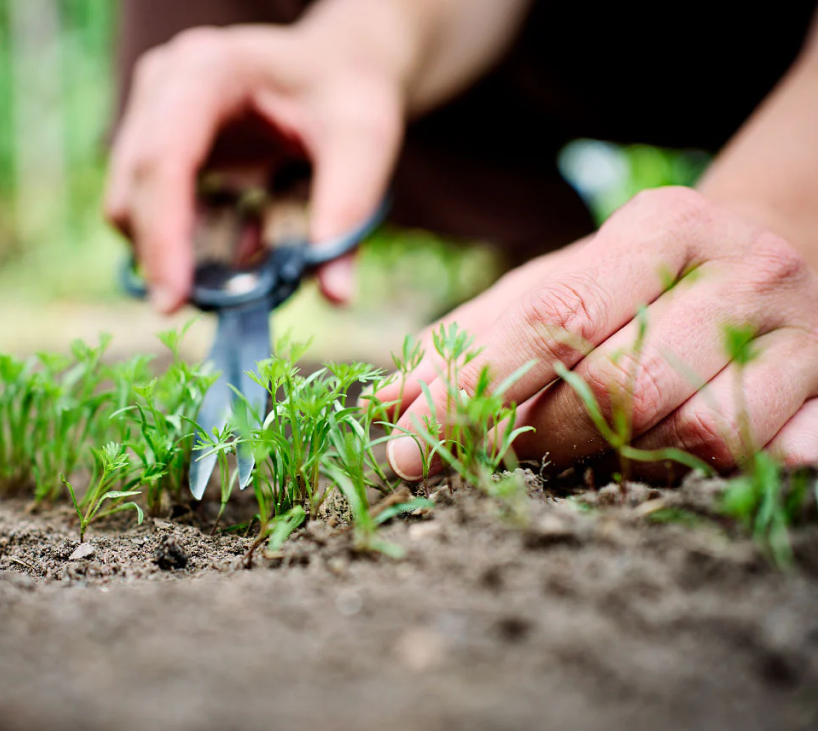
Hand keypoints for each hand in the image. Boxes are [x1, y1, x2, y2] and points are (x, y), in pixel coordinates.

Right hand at [104, 25, 403, 311]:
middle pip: (133, 187)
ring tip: (247, 264)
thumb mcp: (365, 144)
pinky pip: (150, 210)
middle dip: (164, 257)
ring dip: (177, 252)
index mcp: (210, 69)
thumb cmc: (349, 94)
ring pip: (131, 205)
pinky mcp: (155, 143)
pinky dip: (187, 242)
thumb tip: (336, 296)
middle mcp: (165, 83)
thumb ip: (347, 212)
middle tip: (206, 309)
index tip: (174, 301)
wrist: (338, 65)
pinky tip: (242, 238)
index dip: (163, 234)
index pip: (163, 158)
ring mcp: (151, 111)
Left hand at [375, 187, 817, 478]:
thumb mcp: (559, 283)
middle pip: (615, 383)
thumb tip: (389, 401)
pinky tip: (646, 460)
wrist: (772, 258)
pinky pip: (742, 456)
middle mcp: (735, 269)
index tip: (408, 443)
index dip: (473, 388)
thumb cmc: (641, 282)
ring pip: (682, 431)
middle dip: (538, 436)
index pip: (552, 318)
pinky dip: (681, 470)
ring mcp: (792, 329)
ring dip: (607, 460)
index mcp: (658, 228)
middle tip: (494, 453)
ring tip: (573, 452)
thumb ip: (476, 335)